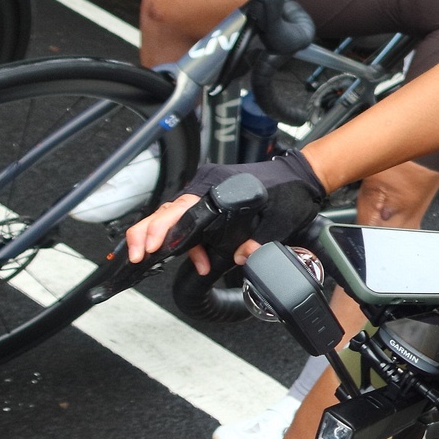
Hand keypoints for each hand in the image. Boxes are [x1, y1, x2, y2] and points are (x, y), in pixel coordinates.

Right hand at [124, 150, 327, 271]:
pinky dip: (188, 243)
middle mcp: (207, 187)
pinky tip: (199, 262)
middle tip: (137, 257)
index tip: (150, 247)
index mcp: (217, 185)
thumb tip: (244, 256)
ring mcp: (207, 194)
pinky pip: (190, 223)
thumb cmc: (291, 189)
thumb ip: (262, 238)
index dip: (163, 229)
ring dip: (165, 241)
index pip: (181, 208)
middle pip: (168, 212)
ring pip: (175, 218)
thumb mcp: (282, 217)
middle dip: (148, 235)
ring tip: (150, 262)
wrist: (302, 177)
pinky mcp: (212, 204)